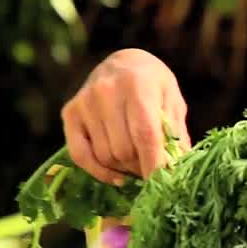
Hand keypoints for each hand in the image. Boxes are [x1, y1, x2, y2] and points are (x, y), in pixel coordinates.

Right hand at [61, 48, 189, 184]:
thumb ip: (176, 134)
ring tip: (138, 162)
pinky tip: (117, 176)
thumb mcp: (173, 102)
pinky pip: (80, 155)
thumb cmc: (154, 85)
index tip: (163, 185)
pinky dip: (99, 172)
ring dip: (124, 168)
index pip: (144, 134)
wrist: (123, 62)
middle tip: (153, 167)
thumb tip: (177, 170)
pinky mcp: (69, 113)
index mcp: (137, 85)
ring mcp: (84, 102)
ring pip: (104, 156)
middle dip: (141, 167)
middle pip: (123, 150)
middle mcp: (106, 92)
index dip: (154, 164)